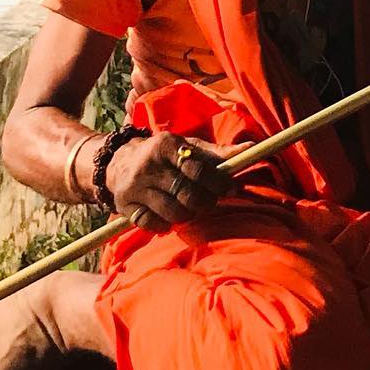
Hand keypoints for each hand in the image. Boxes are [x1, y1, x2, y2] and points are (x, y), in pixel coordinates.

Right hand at [102, 132, 238, 231]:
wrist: (118, 161)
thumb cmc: (164, 156)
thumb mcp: (188, 147)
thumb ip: (217, 153)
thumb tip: (250, 148)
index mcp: (166, 145)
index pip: (198, 169)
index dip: (219, 183)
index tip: (231, 189)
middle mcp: (149, 165)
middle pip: (188, 194)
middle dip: (206, 202)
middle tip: (209, 202)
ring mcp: (135, 186)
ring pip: (173, 212)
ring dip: (188, 215)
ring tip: (189, 208)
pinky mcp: (125, 205)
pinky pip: (154, 224)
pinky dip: (166, 225)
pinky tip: (169, 215)